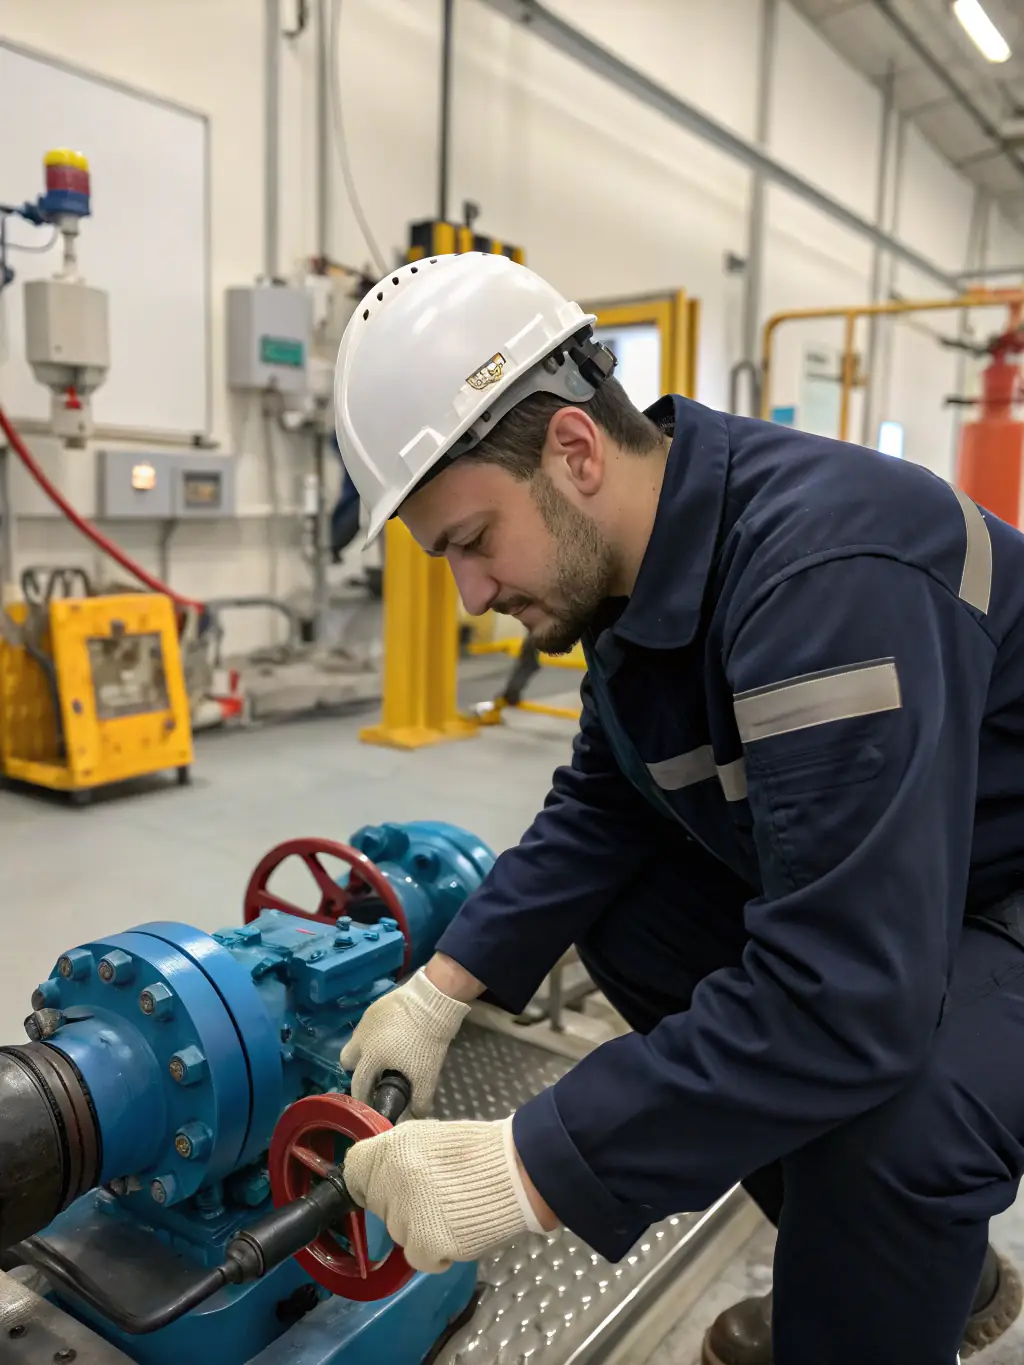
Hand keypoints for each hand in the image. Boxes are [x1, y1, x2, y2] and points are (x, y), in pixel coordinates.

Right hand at [339, 966, 470, 1115]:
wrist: (434, 1000)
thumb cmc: (427, 1041)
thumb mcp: (427, 1075)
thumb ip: (420, 1101)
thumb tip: (417, 1117)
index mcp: (370, 1058)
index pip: (358, 1084)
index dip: (363, 1098)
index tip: (371, 1104)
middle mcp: (362, 1039)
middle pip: (347, 1060)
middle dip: (358, 1070)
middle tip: (377, 1074)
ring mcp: (367, 1020)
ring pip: (357, 1040)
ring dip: (366, 1050)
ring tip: (387, 1053)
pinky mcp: (376, 1006)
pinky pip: (369, 1025)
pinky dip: (376, 1033)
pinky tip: (394, 1034)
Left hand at [343, 1116, 549, 1272]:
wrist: (518, 1171)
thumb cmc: (479, 1151)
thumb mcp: (429, 1136)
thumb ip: (399, 1154)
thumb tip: (380, 1174)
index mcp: (392, 1149)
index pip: (355, 1171)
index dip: (370, 1181)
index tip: (386, 1186)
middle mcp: (391, 1182)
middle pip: (379, 1206)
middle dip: (401, 1206)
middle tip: (434, 1197)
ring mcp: (406, 1217)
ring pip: (399, 1233)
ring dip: (420, 1229)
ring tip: (453, 1211)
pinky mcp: (425, 1245)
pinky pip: (419, 1257)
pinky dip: (436, 1252)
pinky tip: (458, 1232)